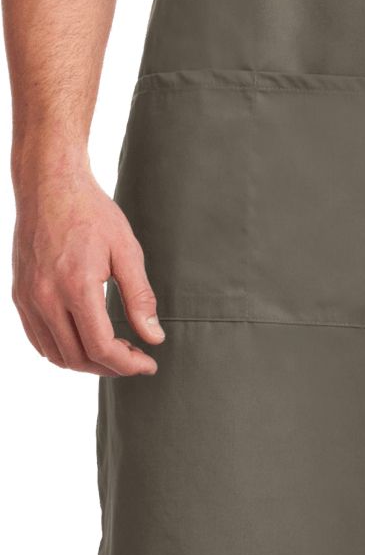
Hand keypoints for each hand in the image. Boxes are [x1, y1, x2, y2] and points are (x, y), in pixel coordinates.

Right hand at [12, 162, 162, 374]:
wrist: (50, 187)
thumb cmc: (92, 213)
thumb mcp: (126, 251)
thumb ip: (140, 298)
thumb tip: (153, 337)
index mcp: (76, 286)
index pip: (100, 346)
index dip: (128, 364)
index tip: (148, 363)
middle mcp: (46, 298)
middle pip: (78, 357)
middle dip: (111, 367)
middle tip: (135, 359)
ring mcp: (28, 299)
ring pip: (56, 355)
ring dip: (87, 363)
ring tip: (114, 353)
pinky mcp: (20, 296)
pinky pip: (39, 339)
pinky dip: (62, 351)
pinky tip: (85, 342)